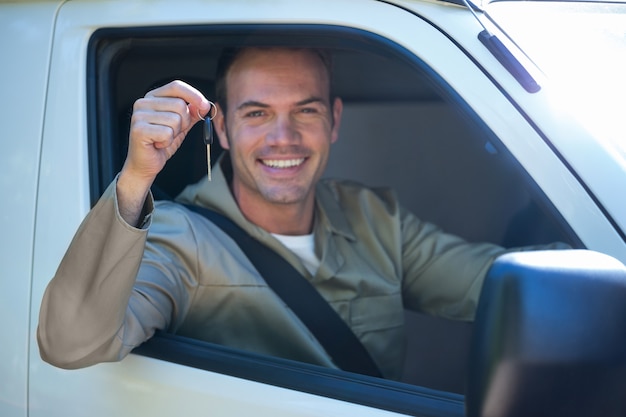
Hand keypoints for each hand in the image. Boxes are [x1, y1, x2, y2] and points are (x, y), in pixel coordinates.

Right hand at [117, 80, 209, 224]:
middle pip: (180, 105)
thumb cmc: (161, 143)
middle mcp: (143, 102)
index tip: (205, 106)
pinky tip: (158, 144)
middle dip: (184, 123)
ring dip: (175, 134)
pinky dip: (167, 142)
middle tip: (173, 132)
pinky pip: (167, 133)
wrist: (145, 164)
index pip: (176, 86)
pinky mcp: (138, 129)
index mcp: (153, 97)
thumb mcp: (181, 125)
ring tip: (164, 139)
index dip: (194, 95)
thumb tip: (204, 105)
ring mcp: (139, 115)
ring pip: (175, 120)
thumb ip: (192, 113)